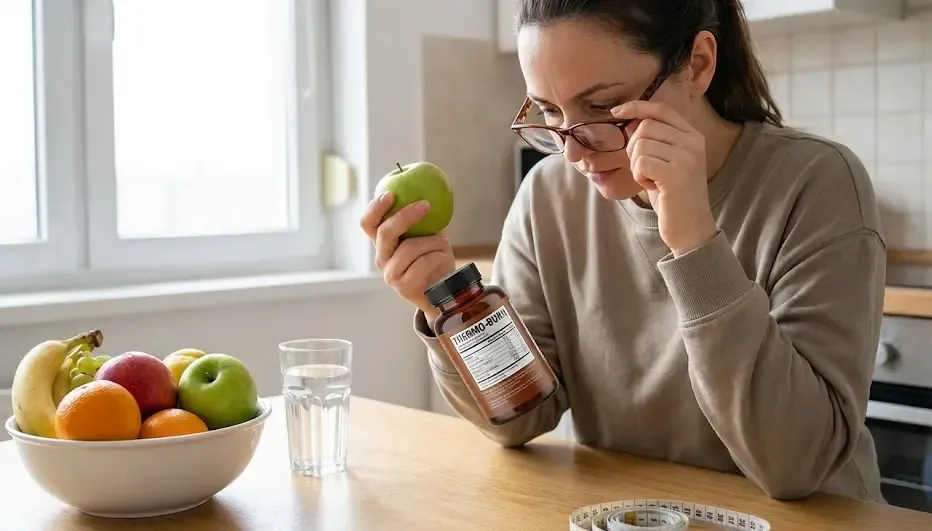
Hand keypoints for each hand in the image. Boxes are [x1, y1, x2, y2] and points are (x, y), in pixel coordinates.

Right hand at [360, 192, 455, 325]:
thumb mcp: (428, 236)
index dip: (375, 207)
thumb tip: (431, 192)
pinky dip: (437, 257)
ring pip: (408, 248)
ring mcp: (391, 274)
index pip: (368, 223)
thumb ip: (424, 220)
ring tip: (444, 243)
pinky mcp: (404, 287)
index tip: (391, 194)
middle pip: (385, 232)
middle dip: (405, 215)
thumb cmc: (435, 260)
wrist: (443, 293)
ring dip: (432, 241)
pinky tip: (444, 257)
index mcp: (383, 243)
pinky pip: (422, 264)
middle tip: (425, 205)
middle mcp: (382, 258)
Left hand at [612, 101, 718, 255]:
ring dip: (636, 165)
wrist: (691, 229)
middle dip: (633, 148)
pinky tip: (652, 187)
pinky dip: (639, 176)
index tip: (617, 112)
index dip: (636, 107)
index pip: (661, 109)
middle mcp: (693, 142)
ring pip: (640, 145)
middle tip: (644, 169)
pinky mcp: (676, 173)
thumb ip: (654, 141)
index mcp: (693, 136)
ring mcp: (687, 157)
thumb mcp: (666, 162)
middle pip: (645, 127)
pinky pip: (641, 162)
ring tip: (651, 180)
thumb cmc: (672, 196)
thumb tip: (628, 121)